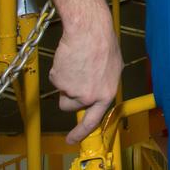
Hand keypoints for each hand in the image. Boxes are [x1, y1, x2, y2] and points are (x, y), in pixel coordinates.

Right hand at [50, 7, 122, 143]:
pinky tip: (69, 58)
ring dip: (64, 82)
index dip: (81, 132)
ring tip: (75, 64)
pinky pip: (55, 79)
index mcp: (106, 94)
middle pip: (71, 106)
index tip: (72, 140)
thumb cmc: (103, 43)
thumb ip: (104, 84)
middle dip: (69, 97)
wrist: (89, 30)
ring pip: (62, 93)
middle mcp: (90, 97)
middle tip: (73, 80)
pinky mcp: (59, 81)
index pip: (93, 120)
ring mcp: (74, 90)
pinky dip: (60, 70)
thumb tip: (99, 91)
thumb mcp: (113, 67)